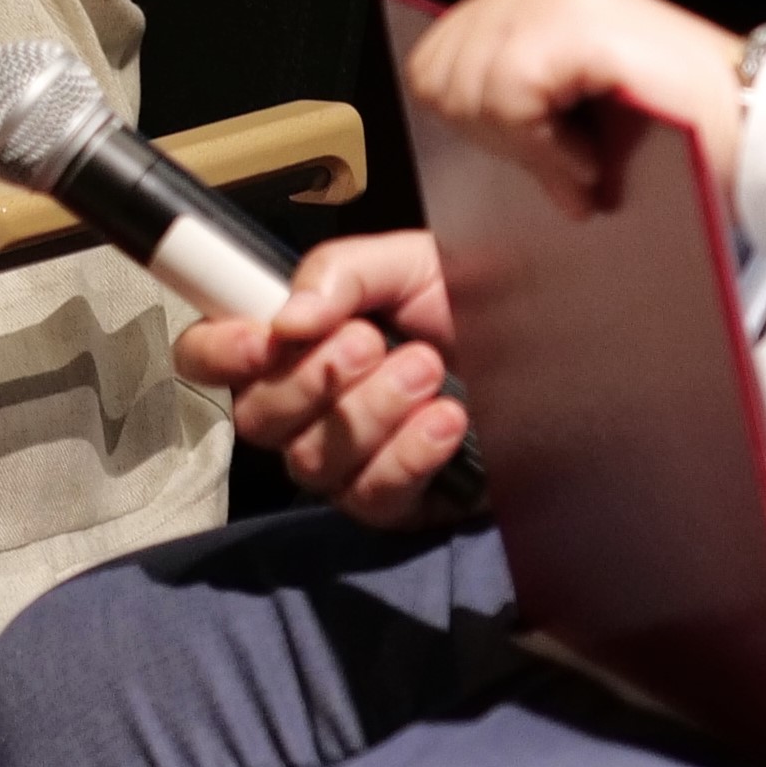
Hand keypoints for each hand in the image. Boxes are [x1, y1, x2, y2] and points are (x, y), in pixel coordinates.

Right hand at [174, 230, 475, 532]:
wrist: (557, 349)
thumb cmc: (472, 302)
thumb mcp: (410, 261)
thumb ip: (341, 272)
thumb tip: (289, 318)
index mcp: (292, 341)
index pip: (208, 356)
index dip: (218, 352)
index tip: (264, 339)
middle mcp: (304, 407)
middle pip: (256, 418)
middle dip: (313, 379)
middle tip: (371, 341)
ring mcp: (344, 461)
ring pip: (313, 461)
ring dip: (370, 412)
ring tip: (430, 369)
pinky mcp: (393, 504)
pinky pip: (372, 497)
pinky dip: (408, 455)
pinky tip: (446, 422)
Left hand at [403, 0, 745, 219]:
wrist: (759, 130)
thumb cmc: (676, 129)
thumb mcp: (569, 109)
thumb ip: (508, 103)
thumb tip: (447, 123)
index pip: (432, 62)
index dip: (467, 123)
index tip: (529, 152)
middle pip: (439, 79)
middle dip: (494, 139)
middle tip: (566, 158)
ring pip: (470, 95)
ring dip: (527, 148)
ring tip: (587, 155)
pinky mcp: (576, 23)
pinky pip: (510, 102)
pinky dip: (546, 148)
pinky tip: (592, 156)